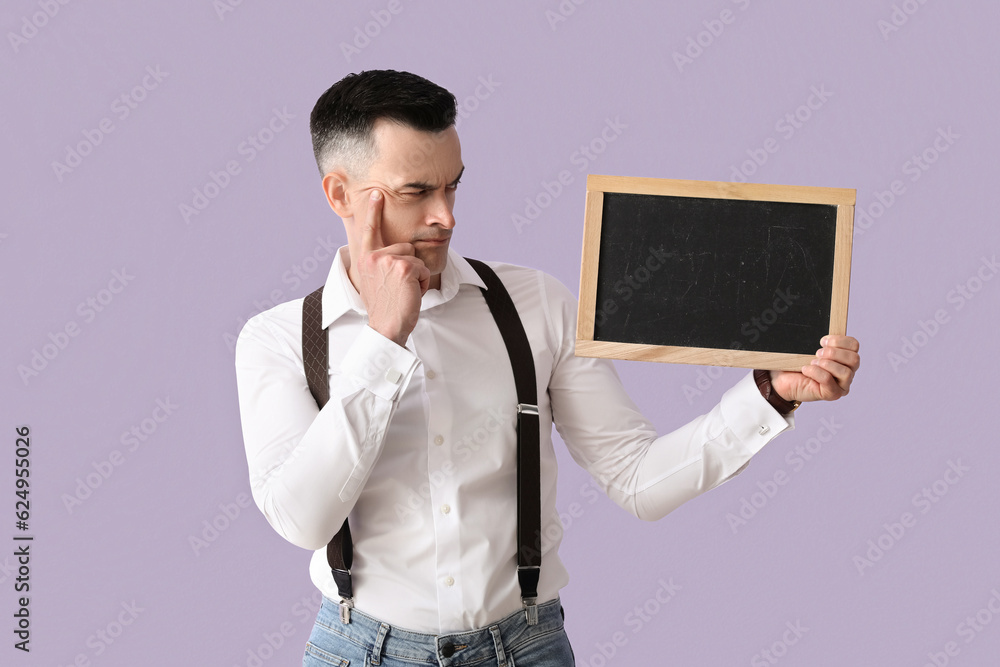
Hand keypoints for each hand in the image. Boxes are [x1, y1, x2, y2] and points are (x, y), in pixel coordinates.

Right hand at [353, 189, 429, 346]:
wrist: (386, 327)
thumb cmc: (385, 307)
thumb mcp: (375, 281)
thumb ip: (380, 264)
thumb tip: (396, 253)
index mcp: (365, 259)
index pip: (369, 230)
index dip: (374, 211)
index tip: (377, 193)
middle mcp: (373, 256)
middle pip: (405, 247)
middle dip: (410, 267)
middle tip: (399, 288)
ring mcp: (388, 260)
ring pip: (415, 258)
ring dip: (417, 275)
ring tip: (404, 291)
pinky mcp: (403, 267)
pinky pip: (423, 268)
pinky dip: (423, 283)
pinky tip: (411, 294)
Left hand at [771, 335, 859, 402]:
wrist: (781, 379)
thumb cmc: (796, 363)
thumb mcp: (808, 348)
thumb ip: (820, 341)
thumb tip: (823, 333)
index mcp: (844, 357)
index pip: (854, 345)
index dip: (839, 340)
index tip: (821, 341)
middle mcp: (847, 371)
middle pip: (854, 359)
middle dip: (834, 353)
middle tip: (816, 353)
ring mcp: (841, 384)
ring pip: (846, 372)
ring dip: (826, 364)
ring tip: (812, 362)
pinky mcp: (832, 394)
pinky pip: (829, 380)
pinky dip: (816, 372)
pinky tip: (806, 370)